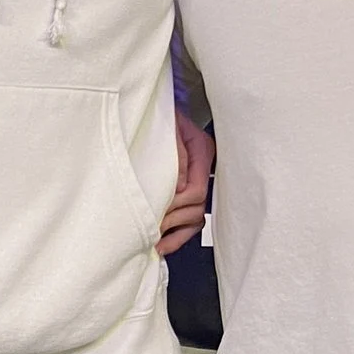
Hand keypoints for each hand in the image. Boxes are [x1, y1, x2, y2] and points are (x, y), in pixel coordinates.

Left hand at [159, 111, 213, 256]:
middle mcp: (203, 168)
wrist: (150, 109)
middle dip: (173, 218)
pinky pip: (191, 224)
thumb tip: (176, 184)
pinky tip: (161, 245)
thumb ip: (174, 152)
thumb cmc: (156, 115)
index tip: (156, 208)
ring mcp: (197, 181)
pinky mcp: (188, 194)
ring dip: (174, 231)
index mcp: (202, 150)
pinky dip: (176, 237)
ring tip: (152, 238)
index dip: (176, 202)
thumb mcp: (165, 126)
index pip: (197, 189)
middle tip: (150, 225)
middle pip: (197, 207)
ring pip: (195, 219)